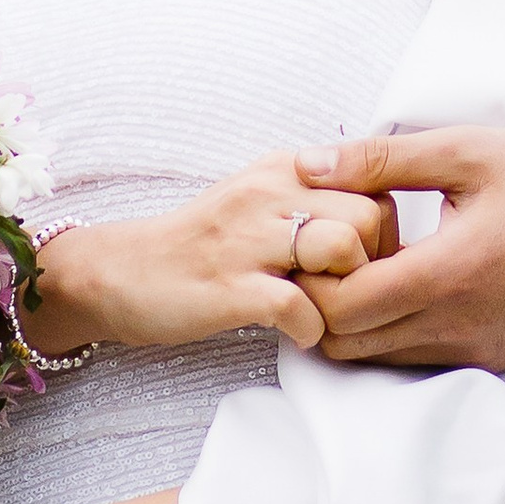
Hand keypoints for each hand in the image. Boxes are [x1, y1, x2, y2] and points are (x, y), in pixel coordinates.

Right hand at [27, 156, 397, 355]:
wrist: (120, 273)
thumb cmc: (201, 244)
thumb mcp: (259, 198)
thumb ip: (312, 196)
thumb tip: (381, 213)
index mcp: (282, 169)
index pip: (374, 181)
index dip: (384, 229)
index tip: (366, 260)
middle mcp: (267, 194)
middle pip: (370, 215)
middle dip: (374, 262)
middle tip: (348, 291)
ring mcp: (246, 240)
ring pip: (342, 247)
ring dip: (346, 292)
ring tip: (325, 310)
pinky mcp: (228, 288)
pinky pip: (300, 305)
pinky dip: (311, 329)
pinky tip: (296, 333)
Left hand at [290, 130, 504, 368]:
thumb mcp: (464, 151)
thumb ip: (381, 159)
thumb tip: (308, 165)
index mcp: (448, 273)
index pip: (341, 308)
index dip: (313, 277)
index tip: (321, 237)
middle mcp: (456, 326)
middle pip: (346, 343)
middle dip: (323, 302)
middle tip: (336, 252)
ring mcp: (473, 350)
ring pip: (375, 358)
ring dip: (356, 319)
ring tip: (373, 263)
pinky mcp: (488, 359)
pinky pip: (413, 360)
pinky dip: (391, 331)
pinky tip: (407, 283)